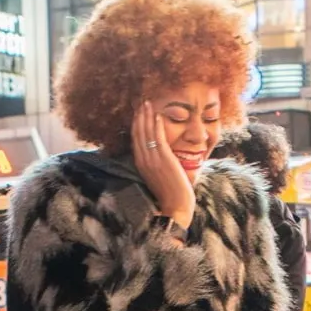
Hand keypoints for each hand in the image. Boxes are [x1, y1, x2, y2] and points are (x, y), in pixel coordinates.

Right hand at [131, 100, 194, 228]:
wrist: (175, 208)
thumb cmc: (171, 195)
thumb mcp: (159, 177)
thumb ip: (157, 164)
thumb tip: (161, 155)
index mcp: (141, 164)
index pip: (135, 140)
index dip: (136, 125)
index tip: (138, 113)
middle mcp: (143, 160)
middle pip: (138, 133)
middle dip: (139, 117)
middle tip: (141, 103)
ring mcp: (152, 160)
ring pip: (146, 133)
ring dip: (147, 116)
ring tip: (148, 103)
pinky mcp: (163, 159)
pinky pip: (158, 138)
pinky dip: (157, 126)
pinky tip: (157, 116)